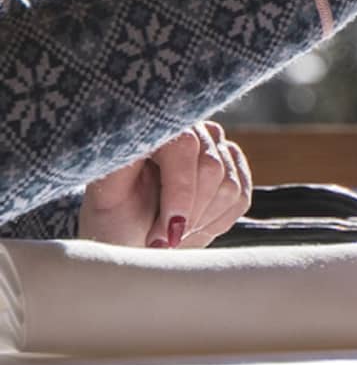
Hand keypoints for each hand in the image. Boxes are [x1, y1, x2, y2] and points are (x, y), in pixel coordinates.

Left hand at [79, 121, 253, 249]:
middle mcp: (192, 129)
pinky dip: (215, 222)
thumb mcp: (107, 195)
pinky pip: (241, 198)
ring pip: (229, 186)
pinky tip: (192, 226)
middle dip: (188, 214)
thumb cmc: (114, 218)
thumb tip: (138, 146)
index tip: (169, 232)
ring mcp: (217, 147)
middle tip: (162, 239)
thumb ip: (121, 166)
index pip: (184, 146)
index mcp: (157, 126)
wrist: (132, 237)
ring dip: (200, 220)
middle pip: (211, 167)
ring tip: (173, 232)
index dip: (181, 193)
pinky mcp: (236, 169)